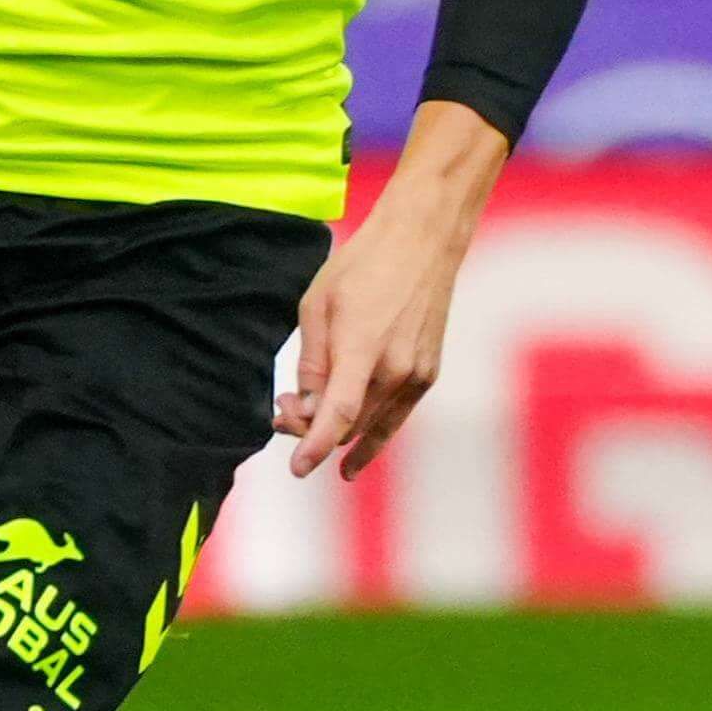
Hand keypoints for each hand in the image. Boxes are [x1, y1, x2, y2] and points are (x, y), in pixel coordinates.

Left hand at [274, 109, 505, 477]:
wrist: (423, 241)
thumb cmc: (363, 264)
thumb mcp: (318, 305)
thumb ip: (312, 362)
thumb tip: (306, 405)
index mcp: (363, 348)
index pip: (339, 415)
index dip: (314, 445)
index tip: (297, 469)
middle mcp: (395, 370)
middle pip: (350, 425)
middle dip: (311, 426)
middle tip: (283, 409)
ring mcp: (417, 375)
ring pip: (370, 425)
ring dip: (339, 429)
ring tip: (309, 409)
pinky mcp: (428, 374)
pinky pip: (394, 416)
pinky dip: (371, 433)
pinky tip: (352, 450)